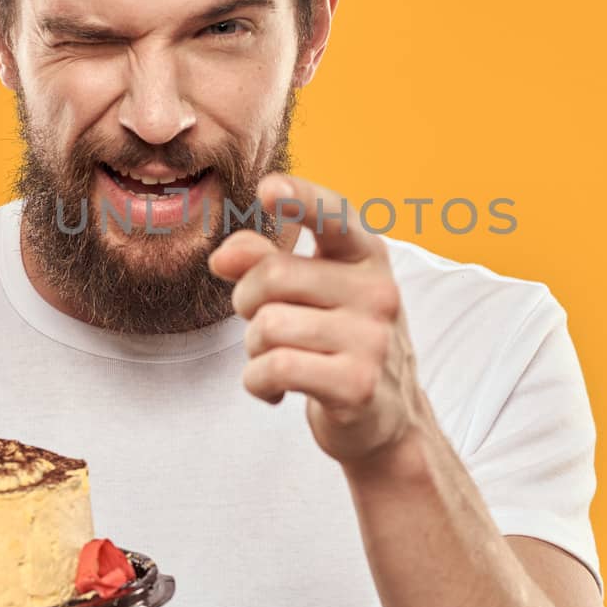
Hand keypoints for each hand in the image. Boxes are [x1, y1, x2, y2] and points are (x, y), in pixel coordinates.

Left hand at [209, 173, 435, 465]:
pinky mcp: (358, 384)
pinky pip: (275, 368)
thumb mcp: (307, 293)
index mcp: (366, 255)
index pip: (333, 214)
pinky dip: (258, 382)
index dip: (300, 196)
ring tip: (278, 359)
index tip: (266, 189)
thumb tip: (223, 256)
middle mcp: (378, 290)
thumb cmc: (334, 340)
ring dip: (254, 349)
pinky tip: (276, 390)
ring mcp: (373, 338)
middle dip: (247, 302)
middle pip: (272, 274)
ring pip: (268, 325)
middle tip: (264, 325)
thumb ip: (264, 260)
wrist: (384, 418)